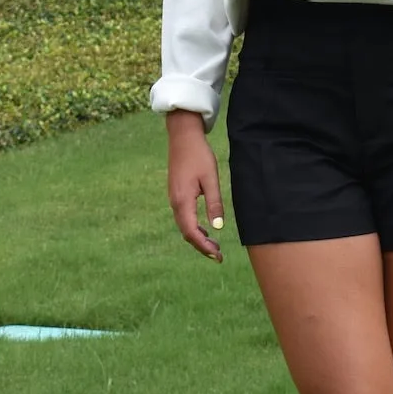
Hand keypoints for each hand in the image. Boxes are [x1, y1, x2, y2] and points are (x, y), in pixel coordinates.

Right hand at [167, 109, 225, 261]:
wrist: (183, 137)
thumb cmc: (199, 155)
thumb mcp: (211, 178)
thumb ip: (214, 203)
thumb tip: (218, 228)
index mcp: (183, 201)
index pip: (192, 232)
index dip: (204, 247)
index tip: (218, 256)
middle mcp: (175, 202)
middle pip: (186, 232)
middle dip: (202, 246)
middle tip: (219, 256)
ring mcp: (173, 198)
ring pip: (184, 226)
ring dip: (198, 237)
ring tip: (214, 246)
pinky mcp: (176, 193)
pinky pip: (183, 217)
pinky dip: (194, 227)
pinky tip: (205, 229)